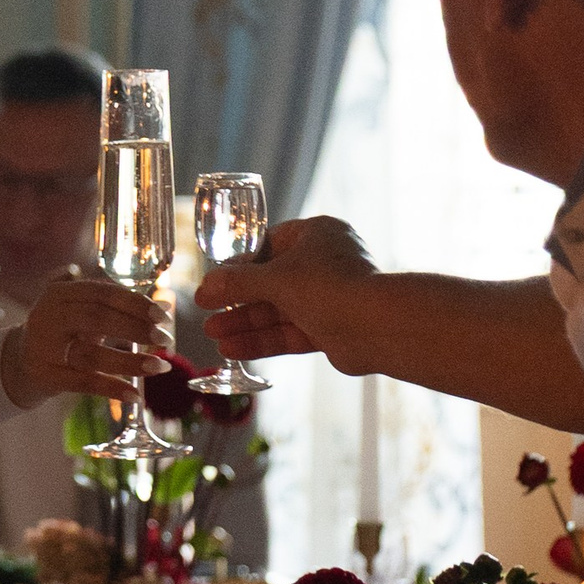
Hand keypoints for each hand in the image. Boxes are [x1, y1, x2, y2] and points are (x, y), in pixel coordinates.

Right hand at [2, 271, 168, 405]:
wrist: (20, 362)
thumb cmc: (62, 330)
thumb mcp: (76, 307)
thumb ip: (113, 302)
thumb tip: (163, 306)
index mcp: (59, 293)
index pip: (102, 293)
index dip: (135, 302)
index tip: (163, 314)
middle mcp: (48, 317)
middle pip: (97, 319)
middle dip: (136, 328)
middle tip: (165, 338)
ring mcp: (45, 348)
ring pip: (92, 355)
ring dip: (130, 362)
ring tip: (160, 367)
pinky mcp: (48, 376)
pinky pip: (84, 383)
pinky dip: (111, 389)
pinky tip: (135, 395)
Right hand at [195, 215, 375, 365]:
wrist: (378, 326)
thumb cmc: (331, 287)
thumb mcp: (276, 279)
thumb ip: (238, 283)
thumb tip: (206, 286)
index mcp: (317, 235)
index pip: (270, 244)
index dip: (240, 263)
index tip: (215, 279)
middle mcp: (324, 264)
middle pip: (271, 282)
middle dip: (238, 300)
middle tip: (206, 311)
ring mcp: (328, 298)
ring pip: (278, 311)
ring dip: (245, 323)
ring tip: (213, 335)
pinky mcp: (330, 329)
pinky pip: (289, 333)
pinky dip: (263, 341)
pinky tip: (233, 349)